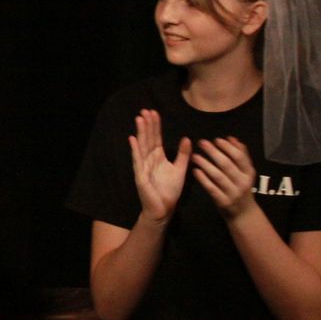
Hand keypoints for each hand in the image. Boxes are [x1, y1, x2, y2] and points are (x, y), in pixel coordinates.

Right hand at [129, 109, 190, 223]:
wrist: (164, 209)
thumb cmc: (170, 191)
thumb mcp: (180, 170)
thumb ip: (183, 155)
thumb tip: (187, 138)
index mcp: (158, 157)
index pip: (156, 138)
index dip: (155, 125)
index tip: (154, 112)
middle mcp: (149, 159)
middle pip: (147, 139)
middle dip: (146, 125)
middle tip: (145, 110)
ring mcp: (143, 167)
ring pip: (142, 146)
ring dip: (140, 133)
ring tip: (139, 119)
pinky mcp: (141, 176)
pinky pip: (138, 160)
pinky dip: (135, 149)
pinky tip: (132, 138)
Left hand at [192, 136, 257, 218]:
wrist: (244, 214)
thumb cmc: (241, 188)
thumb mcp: (246, 173)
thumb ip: (241, 155)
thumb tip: (232, 139)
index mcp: (249, 173)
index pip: (239, 157)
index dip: (227, 147)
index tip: (216, 140)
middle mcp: (242, 182)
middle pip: (227, 164)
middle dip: (213, 152)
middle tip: (202, 143)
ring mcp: (233, 193)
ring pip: (218, 176)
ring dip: (205, 164)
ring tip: (195, 156)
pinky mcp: (223, 202)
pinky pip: (211, 188)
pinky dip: (203, 179)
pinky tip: (195, 171)